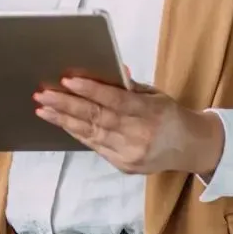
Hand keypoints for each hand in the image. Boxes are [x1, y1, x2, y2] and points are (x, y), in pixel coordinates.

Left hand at [34, 76, 225, 177]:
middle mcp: (139, 135)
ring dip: (63, 120)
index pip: (115, 100)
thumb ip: (129, 86)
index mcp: (150, 112)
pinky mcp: (123, 165)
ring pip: (91, 133)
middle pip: (97, 117)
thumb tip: (110, 68)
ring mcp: (130, 153)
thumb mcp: (155, 94)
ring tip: (43, 108)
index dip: (91, 90)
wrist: (190, 148)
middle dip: (66, 105)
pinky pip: (94, 146)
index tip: (67, 80)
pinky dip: (76, 132)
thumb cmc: (169, 114)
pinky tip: (60, 121)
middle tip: (43, 94)